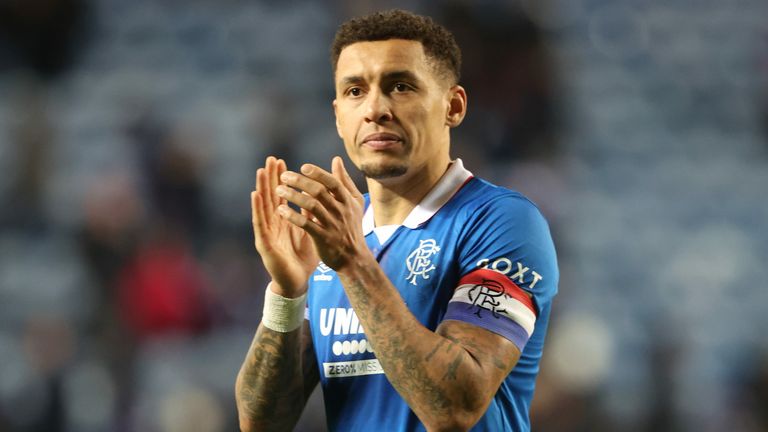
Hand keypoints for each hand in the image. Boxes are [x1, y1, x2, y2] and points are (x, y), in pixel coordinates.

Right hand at [251, 156, 318, 296]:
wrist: (297, 281)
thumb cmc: (302, 256)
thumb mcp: (309, 229)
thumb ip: (309, 212)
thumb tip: (315, 193)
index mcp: (284, 220)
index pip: (281, 195)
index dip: (280, 178)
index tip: (281, 161)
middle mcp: (273, 223)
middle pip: (270, 196)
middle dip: (270, 177)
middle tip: (270, 159)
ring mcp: (267, 232)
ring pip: (263, 206)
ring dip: (261, 187)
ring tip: (260, 171)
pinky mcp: (264, 243)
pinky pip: (260, 223)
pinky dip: (257, 208)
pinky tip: (255, 195)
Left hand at [275, 156, 366, 270]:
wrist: (354, 257)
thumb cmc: (352, 226)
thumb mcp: (354, 202)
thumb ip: (344, 181)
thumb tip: (336, 159)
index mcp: (348, 200)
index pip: (332, 182)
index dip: (318, 173)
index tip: (303, 167)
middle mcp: (341, 211)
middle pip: (319, 192)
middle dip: (300, 182)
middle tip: (284, 176)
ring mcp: (332, 225)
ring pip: (311, 206)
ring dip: (293, 196)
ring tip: (279, 190)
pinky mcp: (323, 238)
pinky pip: (306, 225)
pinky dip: (293, 216)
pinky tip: (281, 210)